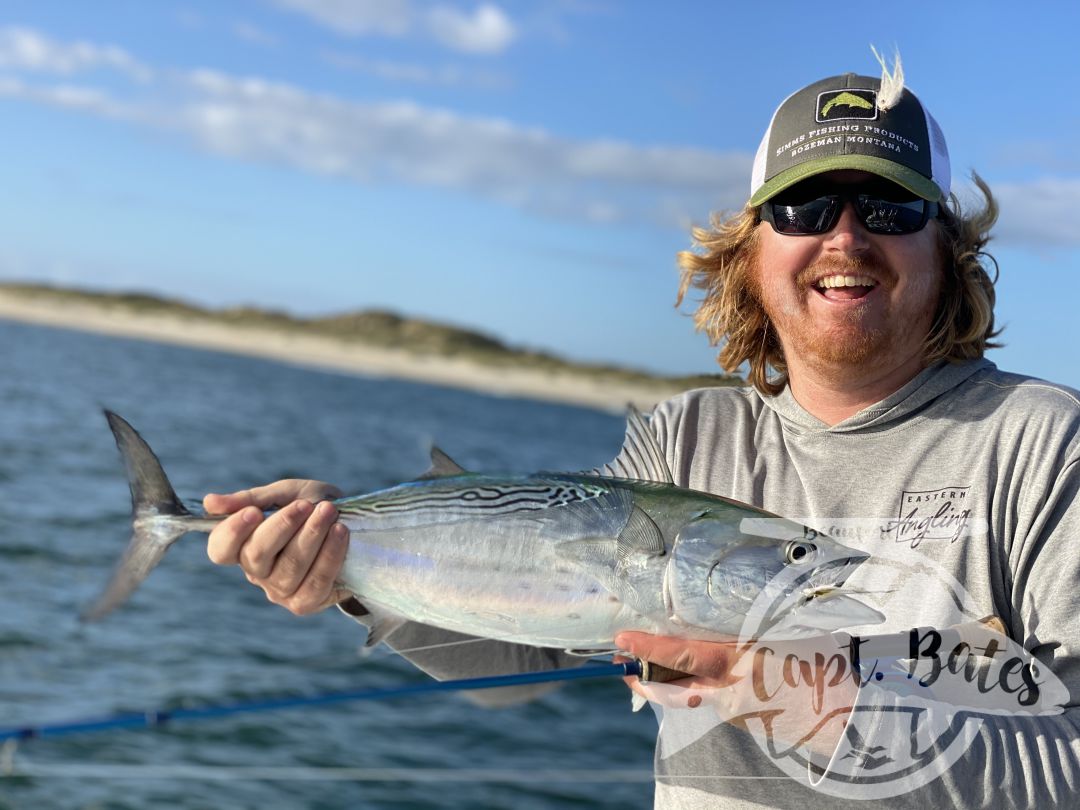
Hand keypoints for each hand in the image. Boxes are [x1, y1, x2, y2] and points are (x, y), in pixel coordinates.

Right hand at [204, 479, 350, 614]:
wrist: (355, 523)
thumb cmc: (310, 506)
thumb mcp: (285, 493)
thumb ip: (251, 498)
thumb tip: (209, 502)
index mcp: (242, 546)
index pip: (220, 549)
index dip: (233, 533)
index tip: (255, 512)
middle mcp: (256, 572)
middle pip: (257, 556)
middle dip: (283, 526)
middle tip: (306, 504)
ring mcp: (279, 591)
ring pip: (290, 568)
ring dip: (312, 536)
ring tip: (329, 512)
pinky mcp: (305, 603)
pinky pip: (316, 584)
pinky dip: (330, 555)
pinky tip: (340, 533)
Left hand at [617, 631, 857, 754]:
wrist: (853, 720)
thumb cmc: (828, 666)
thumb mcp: (794, 631)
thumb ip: (759, 618)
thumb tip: (735, 594)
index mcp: (742, 662)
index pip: (684, 654)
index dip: (650, 648)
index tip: (622, 640)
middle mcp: (732, 691)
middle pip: (675, 688)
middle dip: (644, 677)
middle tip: (620, 663)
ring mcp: (738, 711)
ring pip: (691, 696)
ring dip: (666, 683)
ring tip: (643, 670)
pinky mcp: (746, 721)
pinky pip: (712, 701)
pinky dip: (695, 688)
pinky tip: (691, 676)